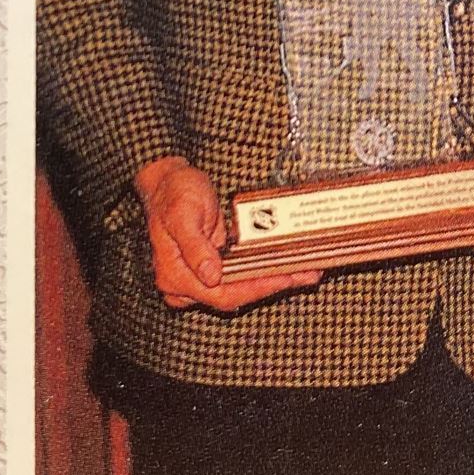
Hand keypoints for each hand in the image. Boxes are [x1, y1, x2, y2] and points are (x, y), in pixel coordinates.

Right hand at [135, 156, 322, 310]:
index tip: (282, 280)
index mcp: (175, 276)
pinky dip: (264, 269)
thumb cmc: (173, 193)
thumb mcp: (182, 214)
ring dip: (273, 279)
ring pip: (241, 286)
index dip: (254, 289)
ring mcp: (201, 275)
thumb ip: (194, 246)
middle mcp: (187, 283)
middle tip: (305, 274)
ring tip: (305, 271)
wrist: (168, 180)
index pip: (221, 294)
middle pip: (235, 294)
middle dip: (272, 285)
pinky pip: (241, 272)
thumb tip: (211, 276)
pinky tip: (287, 263)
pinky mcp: (213, 265)